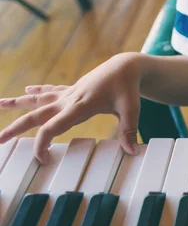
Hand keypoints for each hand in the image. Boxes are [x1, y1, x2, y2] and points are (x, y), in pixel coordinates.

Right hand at [0, 53, 141, 163]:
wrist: (127, 66)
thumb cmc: (129, 87)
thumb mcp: (132, 109)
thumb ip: (129, 130)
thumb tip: (134, 151)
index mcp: (81, 106)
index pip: (53, 126)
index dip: (42, 144)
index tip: (42, 159)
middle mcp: (70, 99)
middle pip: (38, 115)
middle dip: (16, 128)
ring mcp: (69, 93)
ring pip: (38, 99)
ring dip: (17, 103)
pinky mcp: (73, 89)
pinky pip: (51, 90)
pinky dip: (37, 91)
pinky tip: (26, 90)